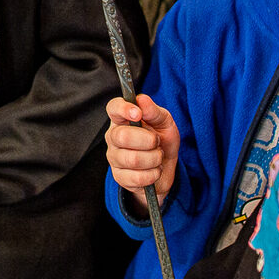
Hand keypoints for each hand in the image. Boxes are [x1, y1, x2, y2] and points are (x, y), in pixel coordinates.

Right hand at [106, 94, 180, 212]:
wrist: (166, 167)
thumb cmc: (162, 140)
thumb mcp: (164, 123)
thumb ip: (154, 111)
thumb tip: (142, 100)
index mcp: (122, 119)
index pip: (113, 108)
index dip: (123, 109)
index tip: (138, 113)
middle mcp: (113, 137)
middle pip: (122, 136)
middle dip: (148, 140)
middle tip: (157, 142)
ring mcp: (114, 157)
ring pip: (132, 159)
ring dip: (154, 159)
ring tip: (158, 157)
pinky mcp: (119, 177)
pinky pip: (136, 178)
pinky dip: (152, 175)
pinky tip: (154, 171)